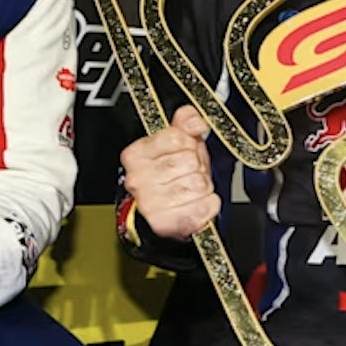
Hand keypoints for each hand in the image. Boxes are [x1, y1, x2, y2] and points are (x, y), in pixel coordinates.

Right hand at [120, 104, 216, 240]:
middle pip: (189, 161)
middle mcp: (138, 179)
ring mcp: (149, 203)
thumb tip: (194, 121)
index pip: (177, 138)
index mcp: (136, 155)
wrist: (165, 215)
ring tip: (192, 191)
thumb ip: (185, 122)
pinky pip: (204, 206)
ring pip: (199, 184)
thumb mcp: (177, 144)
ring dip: (204, 188)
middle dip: (197, 167)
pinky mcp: (165, 223)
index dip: (189, 145)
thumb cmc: (170, 178)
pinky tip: (197, 204)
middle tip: (189, 174)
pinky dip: (209, 205)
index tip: (185, 152)